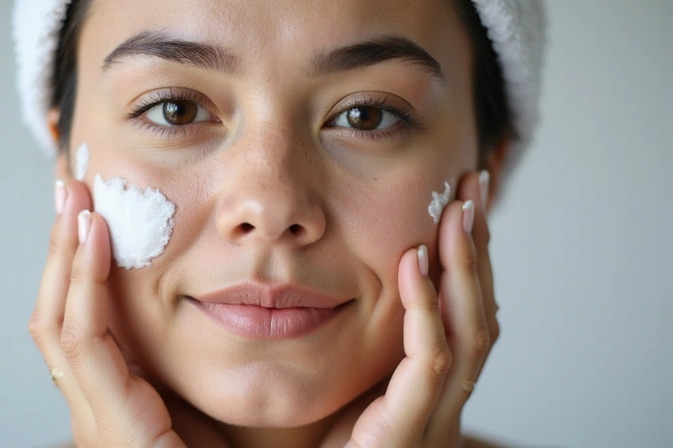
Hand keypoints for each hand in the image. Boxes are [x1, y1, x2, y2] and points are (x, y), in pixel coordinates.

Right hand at [28, 179, 187, 447]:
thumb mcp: (202, 395)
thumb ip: (187, 358)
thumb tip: (209, 299)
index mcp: (116, 397)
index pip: (82, 321)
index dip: (79, 265)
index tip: (92, 211)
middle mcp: (94, 407)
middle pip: (59, 313)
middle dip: (61, 248)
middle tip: (71, 187)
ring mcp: (94, 419)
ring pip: (59, 322)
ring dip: (63, 255)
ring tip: (74, 197)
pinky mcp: (109, 428)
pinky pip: (84, 345)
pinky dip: (85, 287)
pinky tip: (95, 241)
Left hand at [344, 171, 498, 447]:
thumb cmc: (321, 439)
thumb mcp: (351, 374)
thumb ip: (368, 334)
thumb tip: (364, 271)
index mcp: (435, 383)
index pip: (465, 308)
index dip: (471, 253)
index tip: (464, 199)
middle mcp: (446, 398)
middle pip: (480, 312)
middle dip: (478, 246)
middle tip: (473, 187)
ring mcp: (434, 417)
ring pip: (468, 332)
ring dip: (464, 267)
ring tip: (455, 212)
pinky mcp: (408, 431)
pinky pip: (429, 363)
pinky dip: (425, 309)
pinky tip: (412, 263)